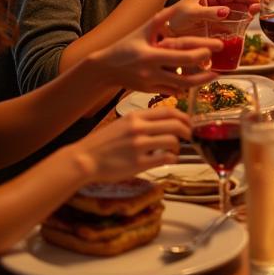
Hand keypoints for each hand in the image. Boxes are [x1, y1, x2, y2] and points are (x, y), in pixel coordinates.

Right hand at [73, 106, 191, 180]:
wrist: (85, 159)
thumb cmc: (103, 143)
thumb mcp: (122, 123)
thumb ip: (142, 121)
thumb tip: (164, 122)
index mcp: (135, 116)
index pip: (168, 111)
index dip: (183, 116)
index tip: (188, 122)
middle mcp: (138, 128)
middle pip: (175, 124)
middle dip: (187, 130)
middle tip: (189, 136)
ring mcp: (139, 146)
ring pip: (172, 141)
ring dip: (178, 146)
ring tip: (175, 150)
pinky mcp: (138, 163)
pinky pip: (165, 158)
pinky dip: (172, 159)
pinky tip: (169, 159)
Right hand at [94, 10, 220, 95]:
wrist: (104, 68)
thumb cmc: (124, 45)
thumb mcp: (142, 29)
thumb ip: (162, 19)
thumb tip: (179, 6)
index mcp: (152, 54)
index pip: (183, 55)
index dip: (203, 52)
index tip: (218, 46)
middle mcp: (152, 72)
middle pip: (186, 76)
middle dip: (205, 72)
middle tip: (219, 66)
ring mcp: (151, 84)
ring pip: (181, 87)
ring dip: (199, 83)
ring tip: (213, 76)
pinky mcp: (150, 92)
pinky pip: (172, 91)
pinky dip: (184, 88)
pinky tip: (196, 83)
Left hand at [163, 0, 259, 35]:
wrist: (166, 33)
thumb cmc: (175, 18)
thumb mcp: (191, 13)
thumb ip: (208, 13)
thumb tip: (226, 12)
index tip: (257, 0)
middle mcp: (216, 5)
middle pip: (237, 4)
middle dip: (249, 6)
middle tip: (259, 10)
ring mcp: (217, 17)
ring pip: (236, 15)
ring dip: (246, 16)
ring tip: (255, 18)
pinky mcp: (216, 29)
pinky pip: (231, 28)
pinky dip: (239, 28)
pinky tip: (245, 30)